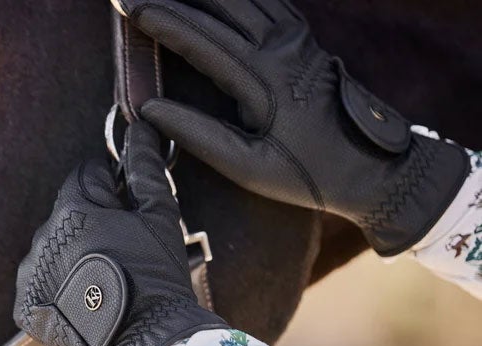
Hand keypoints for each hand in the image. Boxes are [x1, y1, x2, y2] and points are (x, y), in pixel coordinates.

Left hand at [14, 121, 225, 345]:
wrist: (146, 345)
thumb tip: (141, 130)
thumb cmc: (157, 277)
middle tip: (121, 251)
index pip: (85, 176)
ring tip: (103, 281)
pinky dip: (57, 287)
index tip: (126, 209)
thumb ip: (145, 170)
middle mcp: (42, 237)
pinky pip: (39, 284)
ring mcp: (30, 275)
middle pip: (66, 214)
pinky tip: (85, 300)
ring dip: (71, 254)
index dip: (110, 188)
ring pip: (50, 249)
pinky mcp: (25, 308)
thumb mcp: (160, 217)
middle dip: (90, 222)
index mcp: (73, 208)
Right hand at [118, 0, 469, 255]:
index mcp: (264, 81)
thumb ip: (198, 135)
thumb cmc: (308, 174)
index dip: (161, 20)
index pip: (201, 39)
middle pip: (219, 6)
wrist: (372, 168)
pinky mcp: (304, 38)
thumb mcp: (248, 168)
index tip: (127, 7)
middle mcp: (281, 49)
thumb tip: (151, 111)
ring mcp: (296, 38)